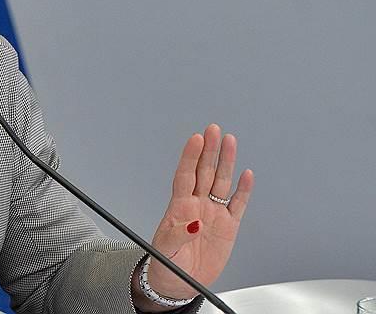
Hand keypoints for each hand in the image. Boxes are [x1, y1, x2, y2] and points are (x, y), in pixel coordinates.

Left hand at [144, 124, 254, 301]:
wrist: (178, 283)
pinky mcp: (228, 226)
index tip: (195, 139)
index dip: (190, 157)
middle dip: (209, 150)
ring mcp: (213, 213)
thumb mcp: (165, 250)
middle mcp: (197, 205)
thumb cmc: (166, 264)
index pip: (185, 175)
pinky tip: (246, 175)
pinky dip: (243, 190)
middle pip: (204, 172)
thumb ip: (177, 235)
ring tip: (230, 141)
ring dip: (226, 162)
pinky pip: (237, 204)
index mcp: (179, 208)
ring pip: (221, 182)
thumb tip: (193, 223)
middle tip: (213, 130)